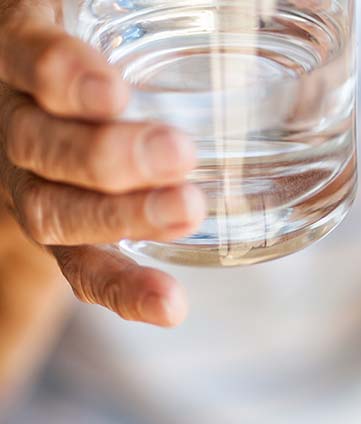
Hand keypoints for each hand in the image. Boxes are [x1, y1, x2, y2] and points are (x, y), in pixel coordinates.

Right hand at [0, 0, 204, 326]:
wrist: (83, 108)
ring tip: (187, 210)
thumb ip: (194, 7)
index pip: (24, 55)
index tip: (114, 93)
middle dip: (105, 155)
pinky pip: (81, 269)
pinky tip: (170, 307)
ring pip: (52, 212)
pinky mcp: (66, 232)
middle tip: (178, 155)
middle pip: (36, 144)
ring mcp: (34, 183)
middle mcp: (17, 118)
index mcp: (28, 48)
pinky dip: (123, 290)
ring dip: (120, 219)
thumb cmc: (123, 42)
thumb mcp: (137, 11)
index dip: (61, 75)